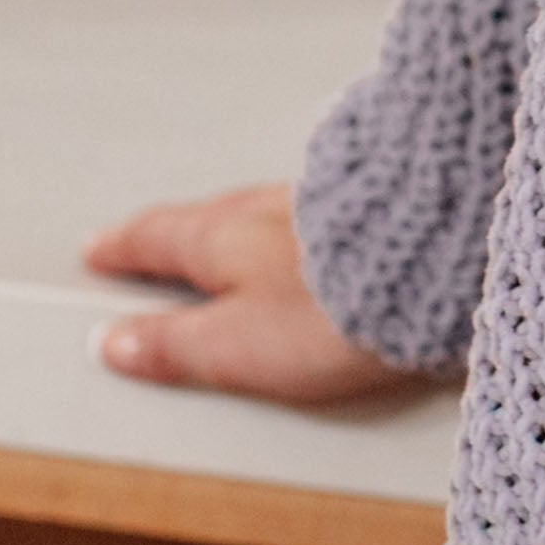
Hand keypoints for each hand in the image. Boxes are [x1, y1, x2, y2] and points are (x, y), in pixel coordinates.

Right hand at [81, 182, 434, 406]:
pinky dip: (302, 226)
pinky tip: (318, 237)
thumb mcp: (236, 345)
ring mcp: (328, 199)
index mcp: (222, 236)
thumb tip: (117, 344)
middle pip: (210, 217)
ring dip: (242, 226)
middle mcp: (270, 206)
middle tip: (154, 241)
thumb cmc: (343, 303)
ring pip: (268, 211)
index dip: (125, 248)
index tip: (101, 250)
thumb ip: (175, 345)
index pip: (157, 238)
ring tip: (231, 242)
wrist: (443, 256)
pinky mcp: (381, 204)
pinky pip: (322, 212)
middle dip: (180, 232)